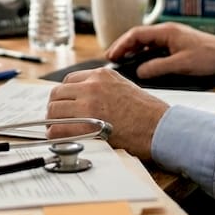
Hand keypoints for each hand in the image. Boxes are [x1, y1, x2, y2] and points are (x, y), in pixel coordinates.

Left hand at [46, 67, 168, 159]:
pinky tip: (61, 140)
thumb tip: (84, 100)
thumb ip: (103, 89)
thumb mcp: (124, 88)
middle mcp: (92, 85)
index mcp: (101, 75)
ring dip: (54, 122)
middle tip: (60, 120)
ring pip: (53, 110)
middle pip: (56, 94)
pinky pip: (58, 129)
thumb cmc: (148, 113)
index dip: (66, 96)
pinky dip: (56, 135)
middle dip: (56, 108)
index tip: (66, 107)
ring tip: (61, 131)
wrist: (160, 127)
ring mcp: (88, 104)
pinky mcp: (87, 124)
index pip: (69, 81)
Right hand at [106, 22, 214, 79]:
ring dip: (133, 50)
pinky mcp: (177, 44)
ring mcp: (172, 37)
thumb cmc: (209, 57)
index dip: (121, 44)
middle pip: (139, 36)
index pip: (136, 34)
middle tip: (111, 59)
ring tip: (121, 61)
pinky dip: (144, 53)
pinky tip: (141, 63)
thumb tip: (139, 72)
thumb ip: (158, 68)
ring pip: (146, 42)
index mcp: (166, 31)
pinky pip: (155, 47)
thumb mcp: (181, 64)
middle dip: (124, 46)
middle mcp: (167, 31)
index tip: (111, 55)